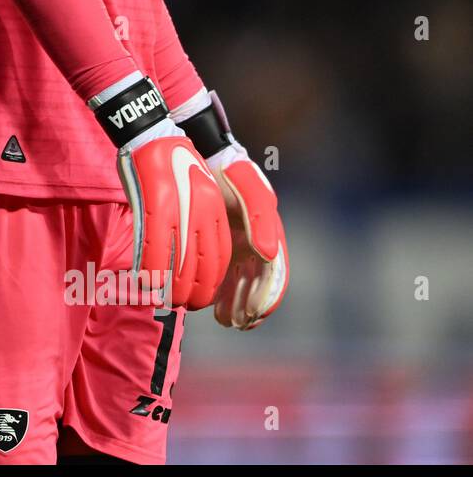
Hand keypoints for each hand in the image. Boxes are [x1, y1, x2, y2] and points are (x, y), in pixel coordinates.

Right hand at [117, 130, 231, 310]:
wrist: (151, 131)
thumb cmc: (170, 162)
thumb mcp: (196, 191)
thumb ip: (198, 222)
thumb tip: (190, 254)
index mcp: (215, 209)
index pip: (220, 256)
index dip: (211, 282)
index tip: (201, 296)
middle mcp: (203, 211)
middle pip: (204, 264)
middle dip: (196, 291)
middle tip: (185, 305)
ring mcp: (179, 208)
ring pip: (179, 261)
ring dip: (172, 287)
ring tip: (166, 300)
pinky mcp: (155, 203)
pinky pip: (155, 246)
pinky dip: (152, 270)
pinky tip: (146, 283)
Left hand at [210, 154, 289, 329]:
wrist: (201, 154)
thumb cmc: (228, 170)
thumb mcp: (249, 187)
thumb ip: (261, 217)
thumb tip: (268, 255)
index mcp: (269, 233)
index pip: (274, 274)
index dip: (266, 297)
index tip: (253, 314)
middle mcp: (256, 243)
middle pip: (258, 284)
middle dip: (250, 306)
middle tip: (236, 322)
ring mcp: (237, 244)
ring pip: (241, 283)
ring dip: (236, 304)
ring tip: (225, 320)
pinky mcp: (218, 244)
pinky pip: (223, 274)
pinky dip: (220, 292)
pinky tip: (212, 306)